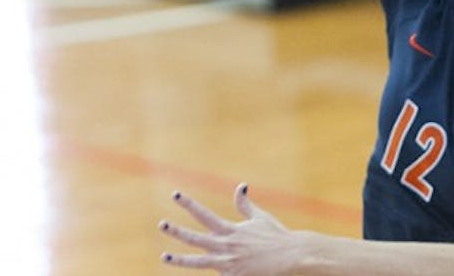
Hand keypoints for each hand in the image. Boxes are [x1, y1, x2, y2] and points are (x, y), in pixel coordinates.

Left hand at [159, 184, 297, 273]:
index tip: (176, 195)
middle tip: (162, 224)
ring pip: (198, 263)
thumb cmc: (276, 237)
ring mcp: (228, 265)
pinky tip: (195, 274)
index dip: (189, 204)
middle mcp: (226, 246)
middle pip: (196, 238)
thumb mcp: (260, 218)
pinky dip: (210, 273)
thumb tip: (240, 186)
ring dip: (179, 260)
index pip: (204, 215)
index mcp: (231, 230)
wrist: (291, 258)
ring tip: (164, 256)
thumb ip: (245, 205)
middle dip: (177, 231)